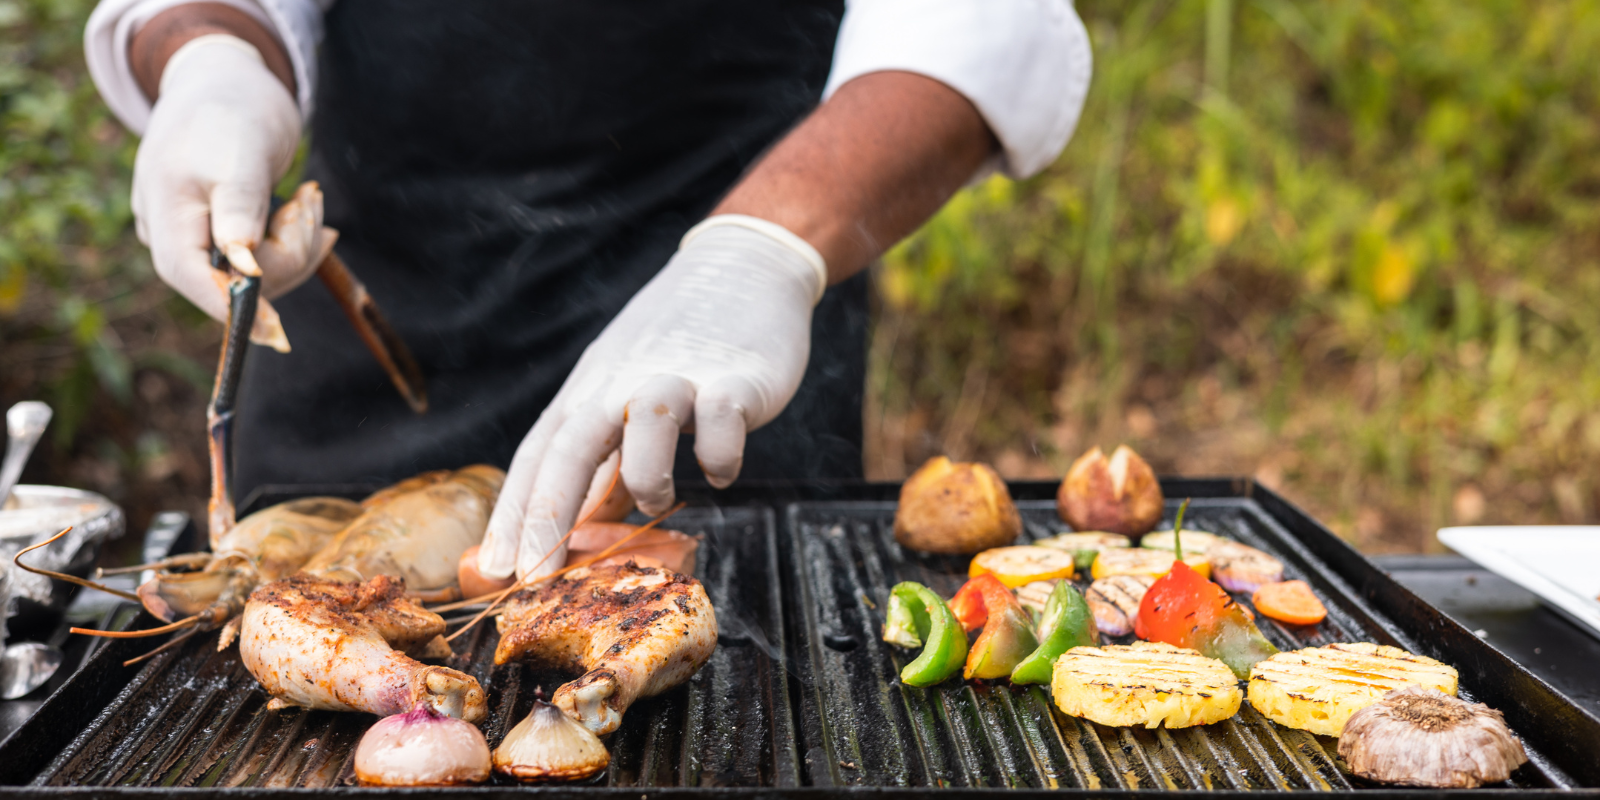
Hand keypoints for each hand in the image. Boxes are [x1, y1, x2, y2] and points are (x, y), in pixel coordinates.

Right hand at [132, 36, 329, 348]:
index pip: (195, 282)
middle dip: (288, 251)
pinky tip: (300, 205)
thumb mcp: (240, 156)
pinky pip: (266, 261)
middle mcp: (175, 237)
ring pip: (260, 275)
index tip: (281, 335)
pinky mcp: (224, 240)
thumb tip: (242, 270)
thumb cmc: (231, 114)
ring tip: (306, 196)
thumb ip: (239, 211)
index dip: (237, 310)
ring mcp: (198, 240)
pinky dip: (291, 237)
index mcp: (167, 217)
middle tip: (309, 200)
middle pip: (238, 283)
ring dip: (296, 240)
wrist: (226, 83)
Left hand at [478, 216, 827, 579]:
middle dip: (548, 514)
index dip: (512, 517)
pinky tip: (720, 473)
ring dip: (645, 475)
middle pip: (571, 446)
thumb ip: (600, 457)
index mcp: (588, 392)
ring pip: (644, 421)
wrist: (741, 269)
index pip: (537, 458)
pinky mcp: (734, 378)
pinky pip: (721, 419)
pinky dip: (719, 455)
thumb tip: (570, 533)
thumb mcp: (620, 392)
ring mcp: (677, 377)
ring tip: (656, 502)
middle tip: (533, 574)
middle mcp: (621, 383)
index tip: (493, 574)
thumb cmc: (674, 345)